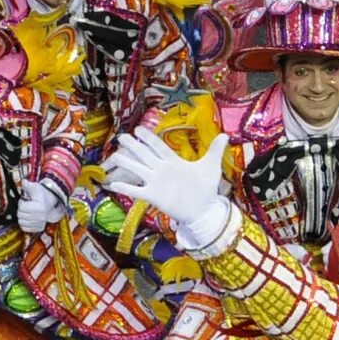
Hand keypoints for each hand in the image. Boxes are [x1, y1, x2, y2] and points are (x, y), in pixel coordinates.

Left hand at [15, 180, 65, 234]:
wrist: (50, 202)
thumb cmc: (42, 194)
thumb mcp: (36, 188)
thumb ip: (28, 185)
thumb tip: (23, 182)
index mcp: (40, 207)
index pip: (21, 207)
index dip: (21, 202)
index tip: (24, 200)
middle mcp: (41, 217)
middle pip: (20, 215)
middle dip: (21, 209)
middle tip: (25, 205)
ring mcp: (40, 224)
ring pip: (21, 222)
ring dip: (21, 217)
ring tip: (26, 211)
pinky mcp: (39, 228)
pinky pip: (25, 228)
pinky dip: (24, 223)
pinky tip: (27, 218)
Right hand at [103, 129, 229, 245]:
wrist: (203, 210)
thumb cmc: (205, 188)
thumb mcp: (211, 167)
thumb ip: (214, 151)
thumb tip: (225, 135)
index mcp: (173, 161)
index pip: (158, 146)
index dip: (149, 138)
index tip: (138, 129)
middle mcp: (162, 170)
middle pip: (144, 155)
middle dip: (133, 146)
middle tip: (121, 137)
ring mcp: (156, 182)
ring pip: (138, 170)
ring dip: (127, 163)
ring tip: (114, 156)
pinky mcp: (154, 196)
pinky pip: (137, 191)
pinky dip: (126, 187)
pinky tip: (113, 184)